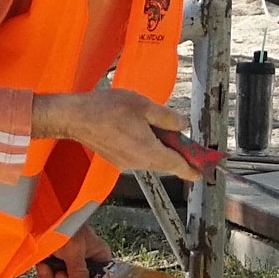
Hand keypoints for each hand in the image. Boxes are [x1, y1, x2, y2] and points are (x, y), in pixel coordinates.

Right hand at [33, 87, 199, 180]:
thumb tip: (183, 126)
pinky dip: (145, 146)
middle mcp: (139, 162)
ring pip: (152, 158)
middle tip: (183, 136)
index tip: (203, 171)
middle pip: (166, 162)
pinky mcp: (117, 159)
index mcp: (149, 151)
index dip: (193, 168)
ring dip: (159, 146)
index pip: (178, 166)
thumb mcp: (144, 106)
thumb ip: (167, 118)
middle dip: (177, 151)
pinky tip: (138, 128)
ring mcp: (126, 163)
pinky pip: (138, 155)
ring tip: (155, 124)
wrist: (75, 117)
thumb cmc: (107, 109)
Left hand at [35, 228, 110, 277]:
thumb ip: (79, 270)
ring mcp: (69, 273)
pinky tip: (43, 268)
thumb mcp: (74, 246)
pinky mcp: (53, 275)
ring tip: (49, 268)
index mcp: (98, 260)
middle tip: (60, 274)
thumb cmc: (62, 223)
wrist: (40, 218)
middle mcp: (86, 269)